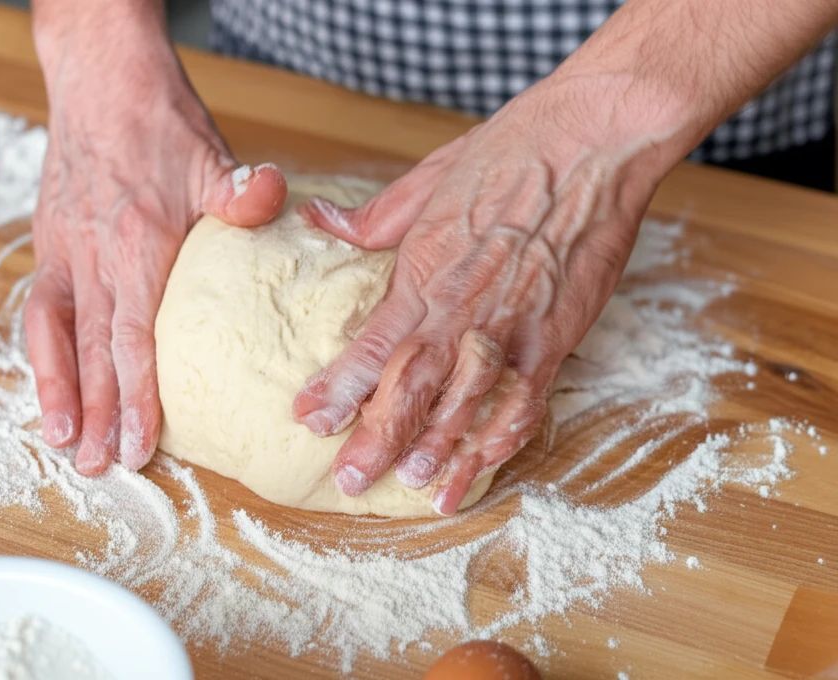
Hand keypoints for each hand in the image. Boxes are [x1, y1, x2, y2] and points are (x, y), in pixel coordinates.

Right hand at [26, 6, 285, 474]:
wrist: (99, 82)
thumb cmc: (159, 123)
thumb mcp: (211, 154)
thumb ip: (241, 191)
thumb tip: (272, 196)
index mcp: (139, 244)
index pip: (135, 336)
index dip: (136, 395)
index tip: (140, 443)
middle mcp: (94, 258)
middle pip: (95, 351)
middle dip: (99, 414)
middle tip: (103, 468)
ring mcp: (66, 254)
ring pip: (59, 337)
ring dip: (61, 394)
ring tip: (66, 446)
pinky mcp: (51, 247)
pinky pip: (40, 312)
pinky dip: (43, 356)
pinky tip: (50, 389)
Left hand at [296, 72, 681, 513]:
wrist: (590, 142)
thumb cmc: (507, 153)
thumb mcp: (426, 180)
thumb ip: (370, 219)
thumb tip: (317, 220)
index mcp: (424, 272)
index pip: (372, 344)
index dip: (338, 387)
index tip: (307, 418)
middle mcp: (462, 309)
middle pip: (413, 387)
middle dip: (379, 438)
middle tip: (351, 480)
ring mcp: (512, 327)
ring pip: (468, 403)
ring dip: (441, 448)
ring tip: (417, 485)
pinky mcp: (556, 335)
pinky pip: (529, 397)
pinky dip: (507, 433)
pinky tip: (486, 461)